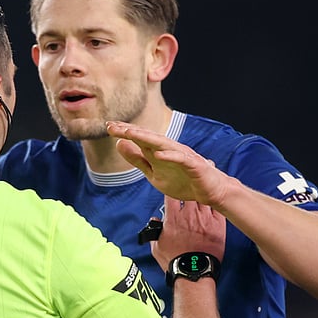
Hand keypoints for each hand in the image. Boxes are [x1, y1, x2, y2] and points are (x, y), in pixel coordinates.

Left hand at [106, 121, 230, 205]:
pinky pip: (181, 159)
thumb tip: (119, 144)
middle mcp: (170, 149)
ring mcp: (182, 156)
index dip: (124, 132)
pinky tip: (158, 154)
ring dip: (146, 138)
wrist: (210, 192)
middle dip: (130, 131)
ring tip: (129, 133)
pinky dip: (170, 156)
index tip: (107, 126)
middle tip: (111, 125)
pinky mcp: (194, 165)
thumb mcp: (154, 173)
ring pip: (163, 144)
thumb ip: (137, 159)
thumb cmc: (183, 180)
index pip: (140, 139)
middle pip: (148, 138)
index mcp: (160, 151)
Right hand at [151, 195, 226, 271]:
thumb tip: (155, 221)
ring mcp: (205, 218)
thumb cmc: (175, 261)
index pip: (171, 194)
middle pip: (190, 191)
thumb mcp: (157, 246)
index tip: (172, 190)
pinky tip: (214, 205)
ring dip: (202, 196)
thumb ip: (154, 230)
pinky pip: (218, 208)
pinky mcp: (218, 225)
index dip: (172, 189)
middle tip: (188, 191)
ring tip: (202, 197)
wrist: (193, 271)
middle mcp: (190, 215)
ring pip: (205, 197)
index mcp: (173, 218)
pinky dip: (216, 204)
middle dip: (188, 190)